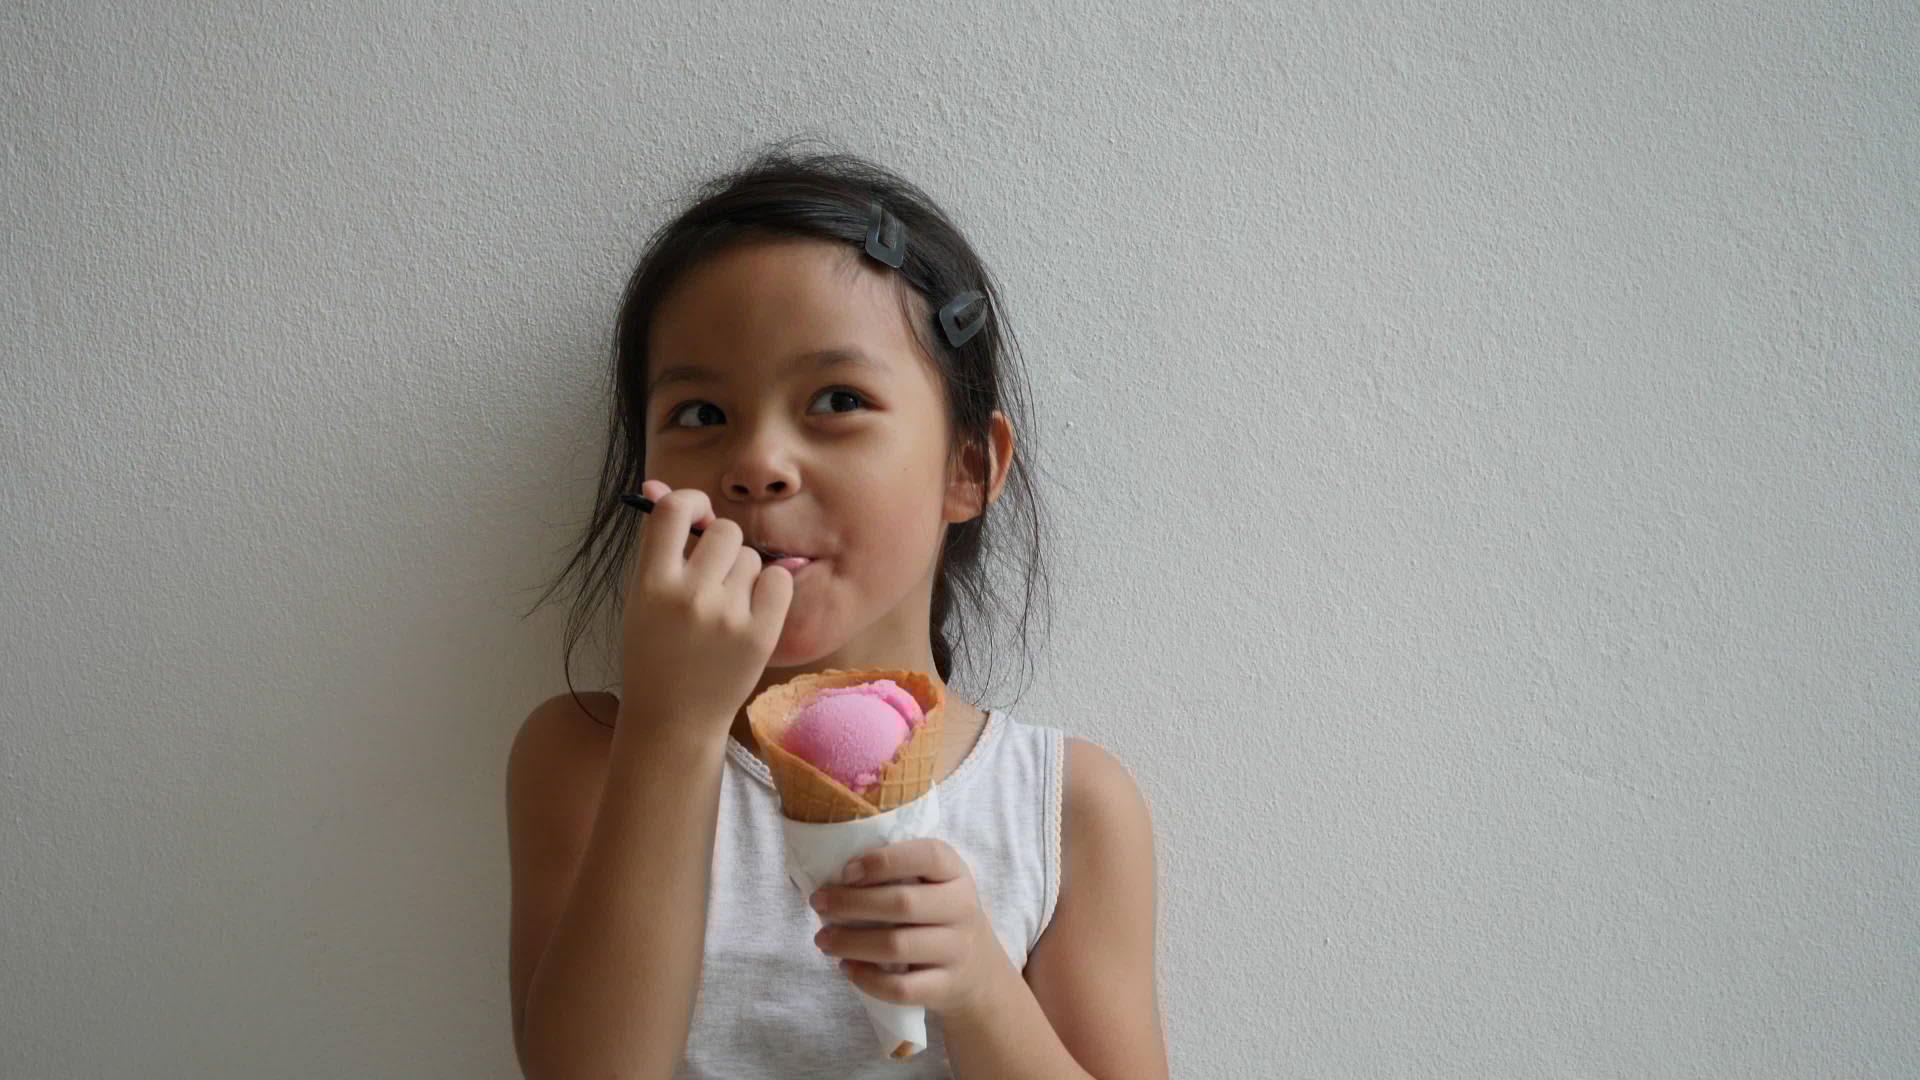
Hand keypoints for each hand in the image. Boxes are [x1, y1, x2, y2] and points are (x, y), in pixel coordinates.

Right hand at [617, 480, 792, 738]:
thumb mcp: (642, 598)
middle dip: (723, 544)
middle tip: (713, 573)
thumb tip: (659, 486)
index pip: (673, 511)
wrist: (673, 720)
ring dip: (744, 571)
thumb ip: (657, 544)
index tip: (696, 515)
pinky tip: (752, 610)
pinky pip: (779, 580)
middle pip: (725, 531)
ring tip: (725, 606)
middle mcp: (689, 597)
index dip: (689, 501)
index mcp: (651, 584)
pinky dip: (769, 589)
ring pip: (753, 557)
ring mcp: (727, 617)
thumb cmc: (655, 653)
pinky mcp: (759, 634)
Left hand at [808, 837, 1011, 1017]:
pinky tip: (847, 969)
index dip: (884, 861)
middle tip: (818, 902)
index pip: (928, 855)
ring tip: (823, 940)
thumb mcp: (931, 883)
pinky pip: (902, 988)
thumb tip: (832, 877)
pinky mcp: (947, 987)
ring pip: (897, 946)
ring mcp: (958, 950)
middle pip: (903, 903)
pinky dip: (868, 980)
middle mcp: (962, 908)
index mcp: (955, 872)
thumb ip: (896, 873)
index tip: (847, 871)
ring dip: (850, 943)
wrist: (977, 967)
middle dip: (851, 903)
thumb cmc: (936, 913)